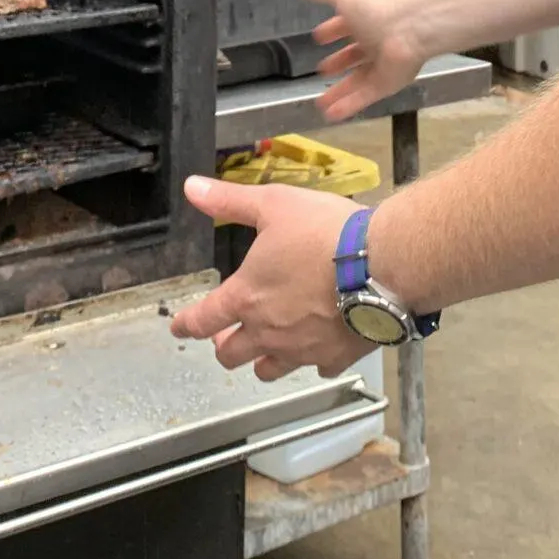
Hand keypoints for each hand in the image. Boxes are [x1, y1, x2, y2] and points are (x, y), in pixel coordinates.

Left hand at [168, 176, 371, 379]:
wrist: (380, 265)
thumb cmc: (323, 232)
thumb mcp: (273, 204)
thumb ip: (229, 201)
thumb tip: (191, 188)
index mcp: (246, 297)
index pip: (203, 320)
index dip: (186, 325)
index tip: (178, 328)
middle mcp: (267, 332)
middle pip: (231, 355)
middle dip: (224, 346)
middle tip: (228, 335)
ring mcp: (301, 350)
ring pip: (269, 370)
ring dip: (261, 360)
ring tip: (265, 349)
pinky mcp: (335, 358)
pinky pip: (317, 368)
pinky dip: (313, 359)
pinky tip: (318, 347)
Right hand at [287, 0, 427, 121]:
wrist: (410, 27)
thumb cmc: (374, 5)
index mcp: (364, 16)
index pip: (345, 24)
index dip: (332, 30)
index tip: (319, 37)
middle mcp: (374, 40)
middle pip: (353, 55)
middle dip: (338, 62)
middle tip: (321, 70)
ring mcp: (381, 63)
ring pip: (358, 80)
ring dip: (340, 91)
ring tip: (320, 103)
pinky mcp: (387, 83)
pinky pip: (365, 96)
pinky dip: (348, 105)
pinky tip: (330, 115)